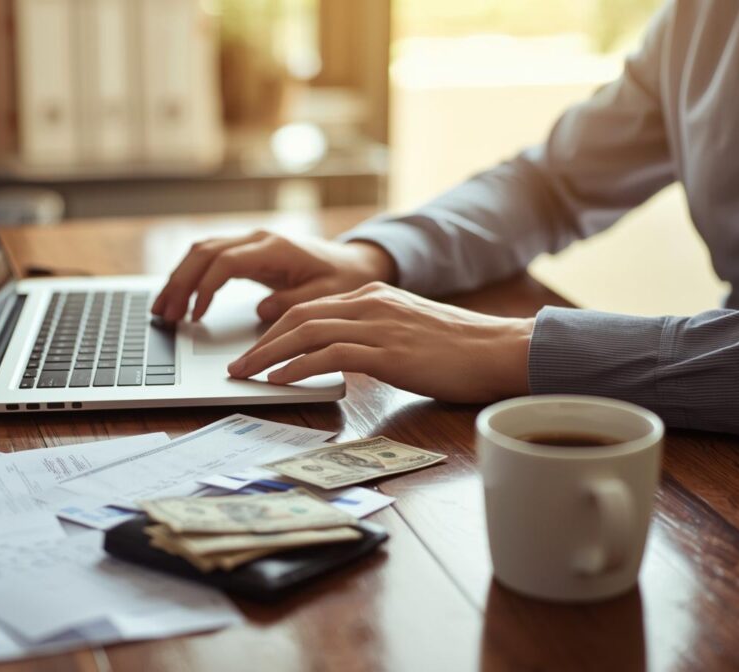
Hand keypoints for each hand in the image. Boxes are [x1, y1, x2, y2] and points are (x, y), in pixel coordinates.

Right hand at [151, 230, 397, 322]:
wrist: (356, 264)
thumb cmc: (343, 280)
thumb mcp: (326, 296)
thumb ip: (294, 302)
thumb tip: (261, 310)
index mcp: (276, 248)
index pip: (226, 262)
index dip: (205, 288)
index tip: (194, 315)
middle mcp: (258, 240)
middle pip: (204, 252)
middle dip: (179, 282)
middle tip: (163, 314)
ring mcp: (251, 243)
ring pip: (202, 251)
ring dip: (179, 278)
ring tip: (162, 309)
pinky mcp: (248, 253)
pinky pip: (210, 258)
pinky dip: (191, 276)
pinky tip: (181, 299)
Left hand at [226, 282, 533, 402]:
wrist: (501, 349)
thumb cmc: (461, 350)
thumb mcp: (410, 331)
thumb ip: (376, 335)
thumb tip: (346, 356)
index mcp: (374, 296)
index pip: (310, 308)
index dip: (275, 330)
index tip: (253, 352)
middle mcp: (371, 303)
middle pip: (298, 317)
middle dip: (261, 343)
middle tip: (236, 366)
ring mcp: (379, 325)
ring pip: (306, 333)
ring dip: (268, 356)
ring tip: (245, 376)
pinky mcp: (388, 352)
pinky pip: (329, 355)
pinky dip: (297, 367)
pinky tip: (278, 382)